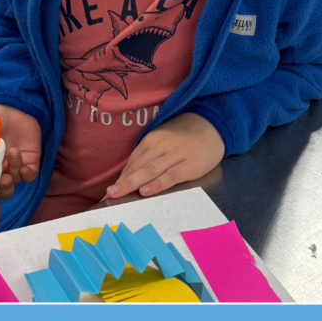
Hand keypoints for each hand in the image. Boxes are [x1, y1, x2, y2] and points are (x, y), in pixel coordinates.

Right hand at [0, 104, 41, 230]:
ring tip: (11, 154)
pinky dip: (26, 171)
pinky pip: (29, 175)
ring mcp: (14, 168)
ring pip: (14, 183)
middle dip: (0, 194)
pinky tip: (20, 157)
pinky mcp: (31, 162)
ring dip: (12, 173)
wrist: (11, 105)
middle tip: (2, 181)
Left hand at [106, 112, 224, 199]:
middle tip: (108, 194)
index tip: (109, 191)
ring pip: (150, 170)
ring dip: (133, 183)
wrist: (213, 126)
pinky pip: (170, 176)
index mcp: (152, 139)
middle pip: (138, 166)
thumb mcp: (165, 141)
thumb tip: (129, 177)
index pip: (133, 161)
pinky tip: (146, 191)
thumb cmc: (185, 138)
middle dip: (122, 181)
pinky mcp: (190, 165)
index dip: (121, 177)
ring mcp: (175, 154)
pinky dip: (157, 184)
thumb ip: (149, 156)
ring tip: (118, 194)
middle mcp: (161, 145)